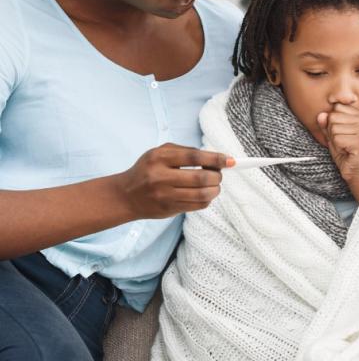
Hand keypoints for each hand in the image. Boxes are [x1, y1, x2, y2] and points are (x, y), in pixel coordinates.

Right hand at [112, 143, 234, 218]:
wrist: (125, 196)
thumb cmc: (148, 169)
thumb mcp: (160, 153)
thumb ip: (186, 152)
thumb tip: (217, 158)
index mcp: (159, 158)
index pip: (194, 157)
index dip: (216, 158)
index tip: (230, 160)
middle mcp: (161, 177)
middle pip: (201, 178)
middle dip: (218, 176)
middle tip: (219, 174)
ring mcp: (165, 196)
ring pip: (202, 194)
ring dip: (216, 189)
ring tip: (215, 185)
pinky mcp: (169, 209)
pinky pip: (198, 206)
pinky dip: (207, 199)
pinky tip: (205, 194)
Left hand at [317, 104, 358, 201]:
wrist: (356, 172)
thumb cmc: (346, 153)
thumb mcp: (333, 136)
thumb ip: (326, 124)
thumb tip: (321, 114)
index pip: (336, 108)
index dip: (333, 123)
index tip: (342, 134)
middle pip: (333, 117)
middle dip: (332, 132)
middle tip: (342, 142)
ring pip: (334, 128)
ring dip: (335, 140)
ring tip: (344, 147)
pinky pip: (337, 138)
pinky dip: (337, 147)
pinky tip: (346, 152)